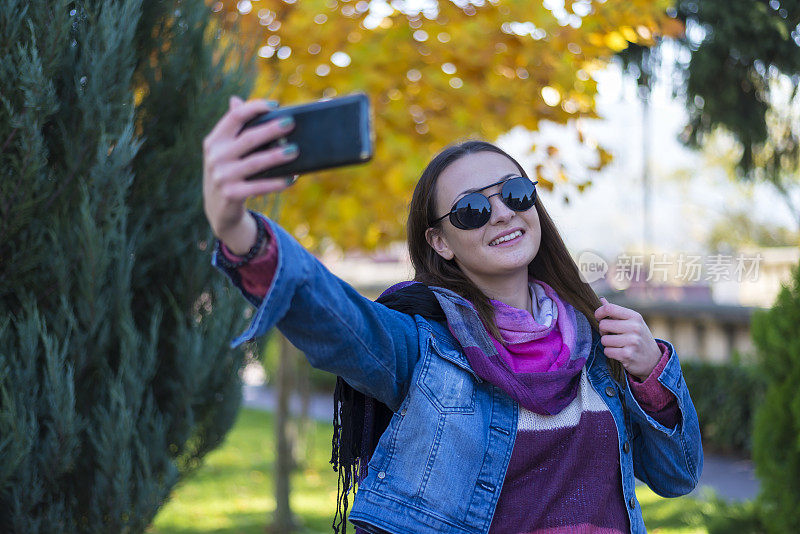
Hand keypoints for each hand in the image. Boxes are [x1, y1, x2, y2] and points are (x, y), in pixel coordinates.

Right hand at [202, 95, 299, 243]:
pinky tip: (291, 178)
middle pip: (248, 138)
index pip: (234, 117)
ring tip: (295, 150)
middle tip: (291, 123)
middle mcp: (215, 156)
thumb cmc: (229, 171)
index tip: (275, 104)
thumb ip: (233, 128)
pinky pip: (258, 187)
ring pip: (255, 163)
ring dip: (277, 156)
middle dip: (271, 129)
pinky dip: (276, 183)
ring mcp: (222, 176)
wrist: (219, 209)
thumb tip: (236, 99)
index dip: (254, 107)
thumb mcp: (225, 150)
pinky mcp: (231, 194)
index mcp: (214, 140)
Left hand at [594, 297, 661, 380]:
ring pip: (604, 340)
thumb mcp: (633, 323)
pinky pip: (607, 351)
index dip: (599, 313)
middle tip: (611, 334)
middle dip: (603, 331)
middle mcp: (635, 327)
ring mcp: (632, 341)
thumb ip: (616, 312)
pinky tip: (619, 353)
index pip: (609, 308)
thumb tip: (601, 299)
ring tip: (618, 345)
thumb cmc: (639, 338)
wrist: (653, 360)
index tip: (599, 318)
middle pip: (603, 325)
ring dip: (607, 344)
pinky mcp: (628, 354)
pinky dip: (610, 353)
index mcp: (635, 316)